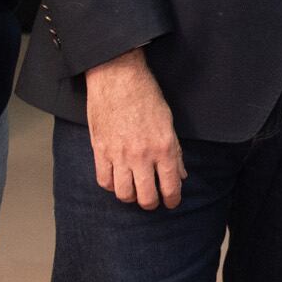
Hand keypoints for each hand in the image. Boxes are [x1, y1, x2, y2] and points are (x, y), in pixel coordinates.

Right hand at [83, 49, 185, 209]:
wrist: (117, 78)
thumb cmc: (146, 95)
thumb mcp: (168, 122)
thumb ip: (175, 152)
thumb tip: (180, 174)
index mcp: (164, 147)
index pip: (170, 186)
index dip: (172, 199)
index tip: (171, 202)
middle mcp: (142, 156)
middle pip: (146, 197)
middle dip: (152, 204)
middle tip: (152, 201)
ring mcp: (119, 155)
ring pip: (124, 194)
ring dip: (131, 197)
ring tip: (134, 191)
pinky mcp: (100, 151)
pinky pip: (104, 181)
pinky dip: (111, 185)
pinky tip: (117, 179)